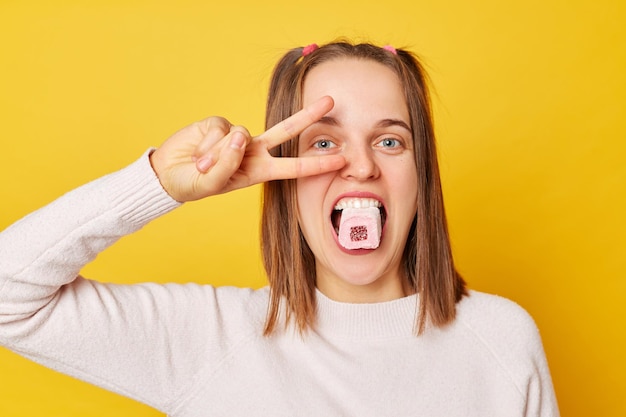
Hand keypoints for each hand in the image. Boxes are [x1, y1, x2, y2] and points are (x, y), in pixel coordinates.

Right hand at [150, 96, 344, 201]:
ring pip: (240, 135)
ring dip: (217, 155)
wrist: (168, 175)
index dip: (316, 164)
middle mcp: (253, 151)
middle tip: (330, 101)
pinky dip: (206, 144)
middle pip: (285, 131)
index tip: (341, 160)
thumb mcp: (212, 184)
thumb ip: (226, 165)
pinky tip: (197, 153)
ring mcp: (236, 136)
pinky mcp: (218, 123)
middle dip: (308, 116)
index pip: (293, 168)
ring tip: (202, 166)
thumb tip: (239, 136)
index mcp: (259, 171)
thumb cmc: (194, 185)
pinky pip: (219, 129)